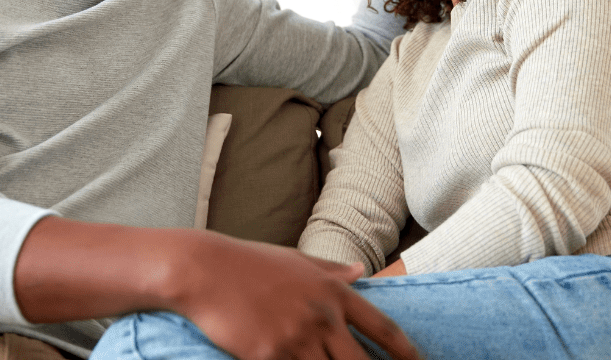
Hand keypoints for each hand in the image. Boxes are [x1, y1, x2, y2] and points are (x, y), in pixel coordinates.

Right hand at [170, 232, 420, 359]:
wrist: (205, 269)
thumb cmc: (249, 263)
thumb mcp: (296, 260)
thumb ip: (332, 270)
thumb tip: (362, 271)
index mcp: (332, 290)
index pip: (382, 328)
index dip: (406, 353)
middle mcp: (321, 315)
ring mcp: (296, 338)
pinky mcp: (269, 356)